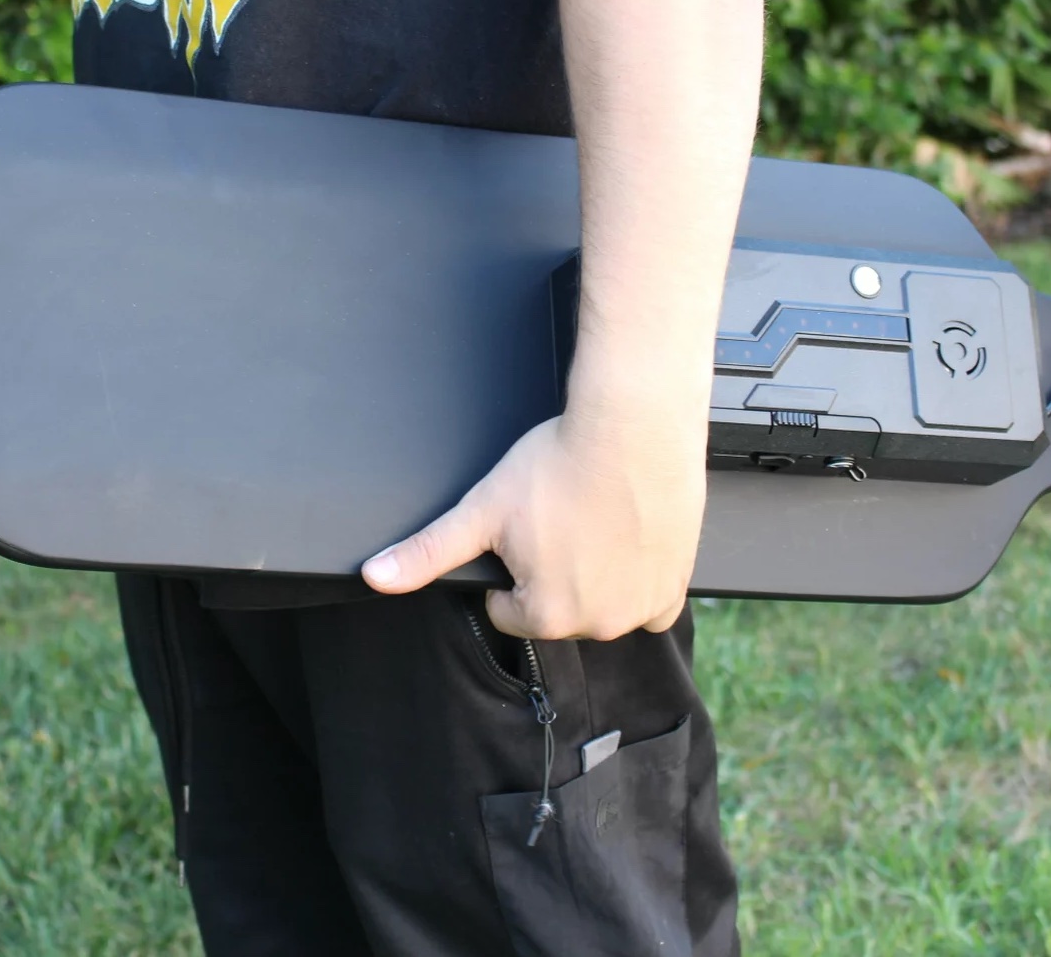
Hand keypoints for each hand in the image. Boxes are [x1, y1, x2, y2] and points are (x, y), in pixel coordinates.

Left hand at [361, 404, 705, 638]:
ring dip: (596, 577)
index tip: (526, 531)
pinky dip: (639, 582)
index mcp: (547, 613)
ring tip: (592, 523)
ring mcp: (642, 608)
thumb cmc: (560, 463)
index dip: (510, 565)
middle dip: (553, 573)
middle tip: (560, 521)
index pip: (509, 608)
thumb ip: (428, 552)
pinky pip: (652, 605)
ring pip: (602, 606)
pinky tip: (626, 541)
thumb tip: (375, 576)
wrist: (632, 427)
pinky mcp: (675, 587)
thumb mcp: (482, 509)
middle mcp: (598, 624)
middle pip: (557, 609)